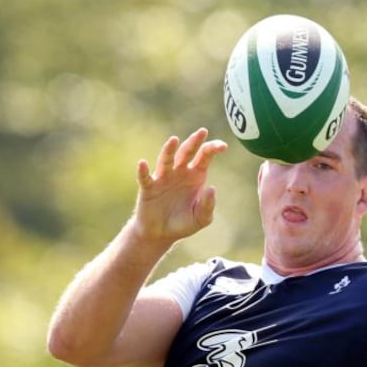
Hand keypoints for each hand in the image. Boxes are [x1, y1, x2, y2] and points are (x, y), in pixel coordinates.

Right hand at [133, 128, 227, 242]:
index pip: (204, 157)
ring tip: (174, 140)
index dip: (213, 148)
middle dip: (194, 142)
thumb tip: (211, 188)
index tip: (223, 146)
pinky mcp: (148, 188)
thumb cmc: (183, 223)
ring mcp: (163, 178)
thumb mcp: (201, 218)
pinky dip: (143, 171)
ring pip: (166, 160)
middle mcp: (179, 172)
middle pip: (186, 152)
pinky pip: (145, 178)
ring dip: (169, 150)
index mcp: (195, 175)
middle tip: (202, 132)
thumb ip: (208, 205)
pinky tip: (143, 164)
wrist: (161, 234)